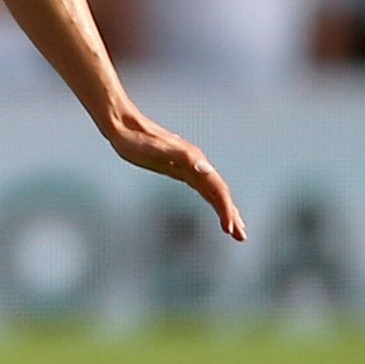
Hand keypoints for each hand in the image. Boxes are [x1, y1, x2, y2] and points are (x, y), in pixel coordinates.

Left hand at [105, 110, 245, 239]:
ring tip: (233, 229)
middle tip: (241, 237)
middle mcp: (196, 164)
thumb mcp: (157, 150)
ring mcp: (188, 166)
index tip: (228, 229)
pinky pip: (203, 188)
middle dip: (231, 215)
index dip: (225, 209)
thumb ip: (182, 157)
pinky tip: (214, 205)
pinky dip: (212, 200)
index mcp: (195, 161)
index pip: (217, 190)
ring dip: (225, 209)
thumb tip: (205, 169)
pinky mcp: (179, 169)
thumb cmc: (137, 139)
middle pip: (220, 193)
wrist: (123, 126)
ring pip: (213, 191)